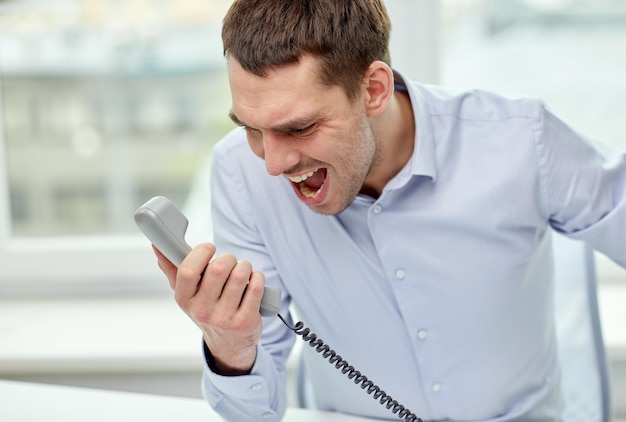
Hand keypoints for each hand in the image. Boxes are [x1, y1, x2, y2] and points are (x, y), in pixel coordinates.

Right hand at [154, 243, 263, 374]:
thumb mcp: (187, 293)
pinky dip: (258, 277)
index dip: (201, 252)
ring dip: (245, 266)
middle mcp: (202, 311)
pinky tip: (253, 280)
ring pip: (239, 275)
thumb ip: (172, 268)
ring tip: (242, 270)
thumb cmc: (207, 309)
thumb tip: (157, 246)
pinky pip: (256, 287)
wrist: (228, 343)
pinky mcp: (245, 321)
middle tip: (230, 261)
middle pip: (218, 269)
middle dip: (228, 258)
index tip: (209, 248)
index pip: (188, 270)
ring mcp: (224, 318)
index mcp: (184, 299)